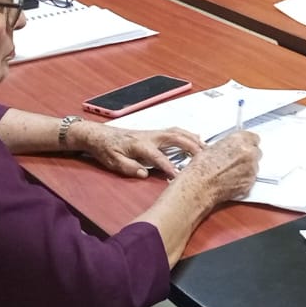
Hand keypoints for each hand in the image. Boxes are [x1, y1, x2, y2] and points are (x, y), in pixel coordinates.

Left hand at [74, 124, 203, 178]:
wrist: (99, 135)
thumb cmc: (106, 149)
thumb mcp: (113, 161)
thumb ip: (129, 167)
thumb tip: (144, 174)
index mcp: (139, 145)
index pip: (158, 156)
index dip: (169, 166)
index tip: (180, 175)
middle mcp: (150, 136)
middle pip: (175, 138)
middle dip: (191, 146)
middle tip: (205, 157)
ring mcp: (154, 132)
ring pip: (178, 132)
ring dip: (193, 139)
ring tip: (206, 148)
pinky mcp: (155, 133)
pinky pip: (175, 131)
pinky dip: (188, 134)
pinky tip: (197, 139)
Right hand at [174, 131, 260, 207]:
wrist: (200, 185)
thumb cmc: (202, 168)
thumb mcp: (214, 147)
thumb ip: (230, 145)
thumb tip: (232, 147)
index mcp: (240, 140)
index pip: (253, 137)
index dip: (247, 143)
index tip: (244, 146)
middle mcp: (249, 153)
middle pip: (256, 152)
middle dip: (248, 155)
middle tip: (235, 160)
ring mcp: (251, 168)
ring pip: (254, 166)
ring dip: (246, 168)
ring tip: (230, 171)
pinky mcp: (250, 182)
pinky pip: (251, 178)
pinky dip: (244, 179)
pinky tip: (231, 180)